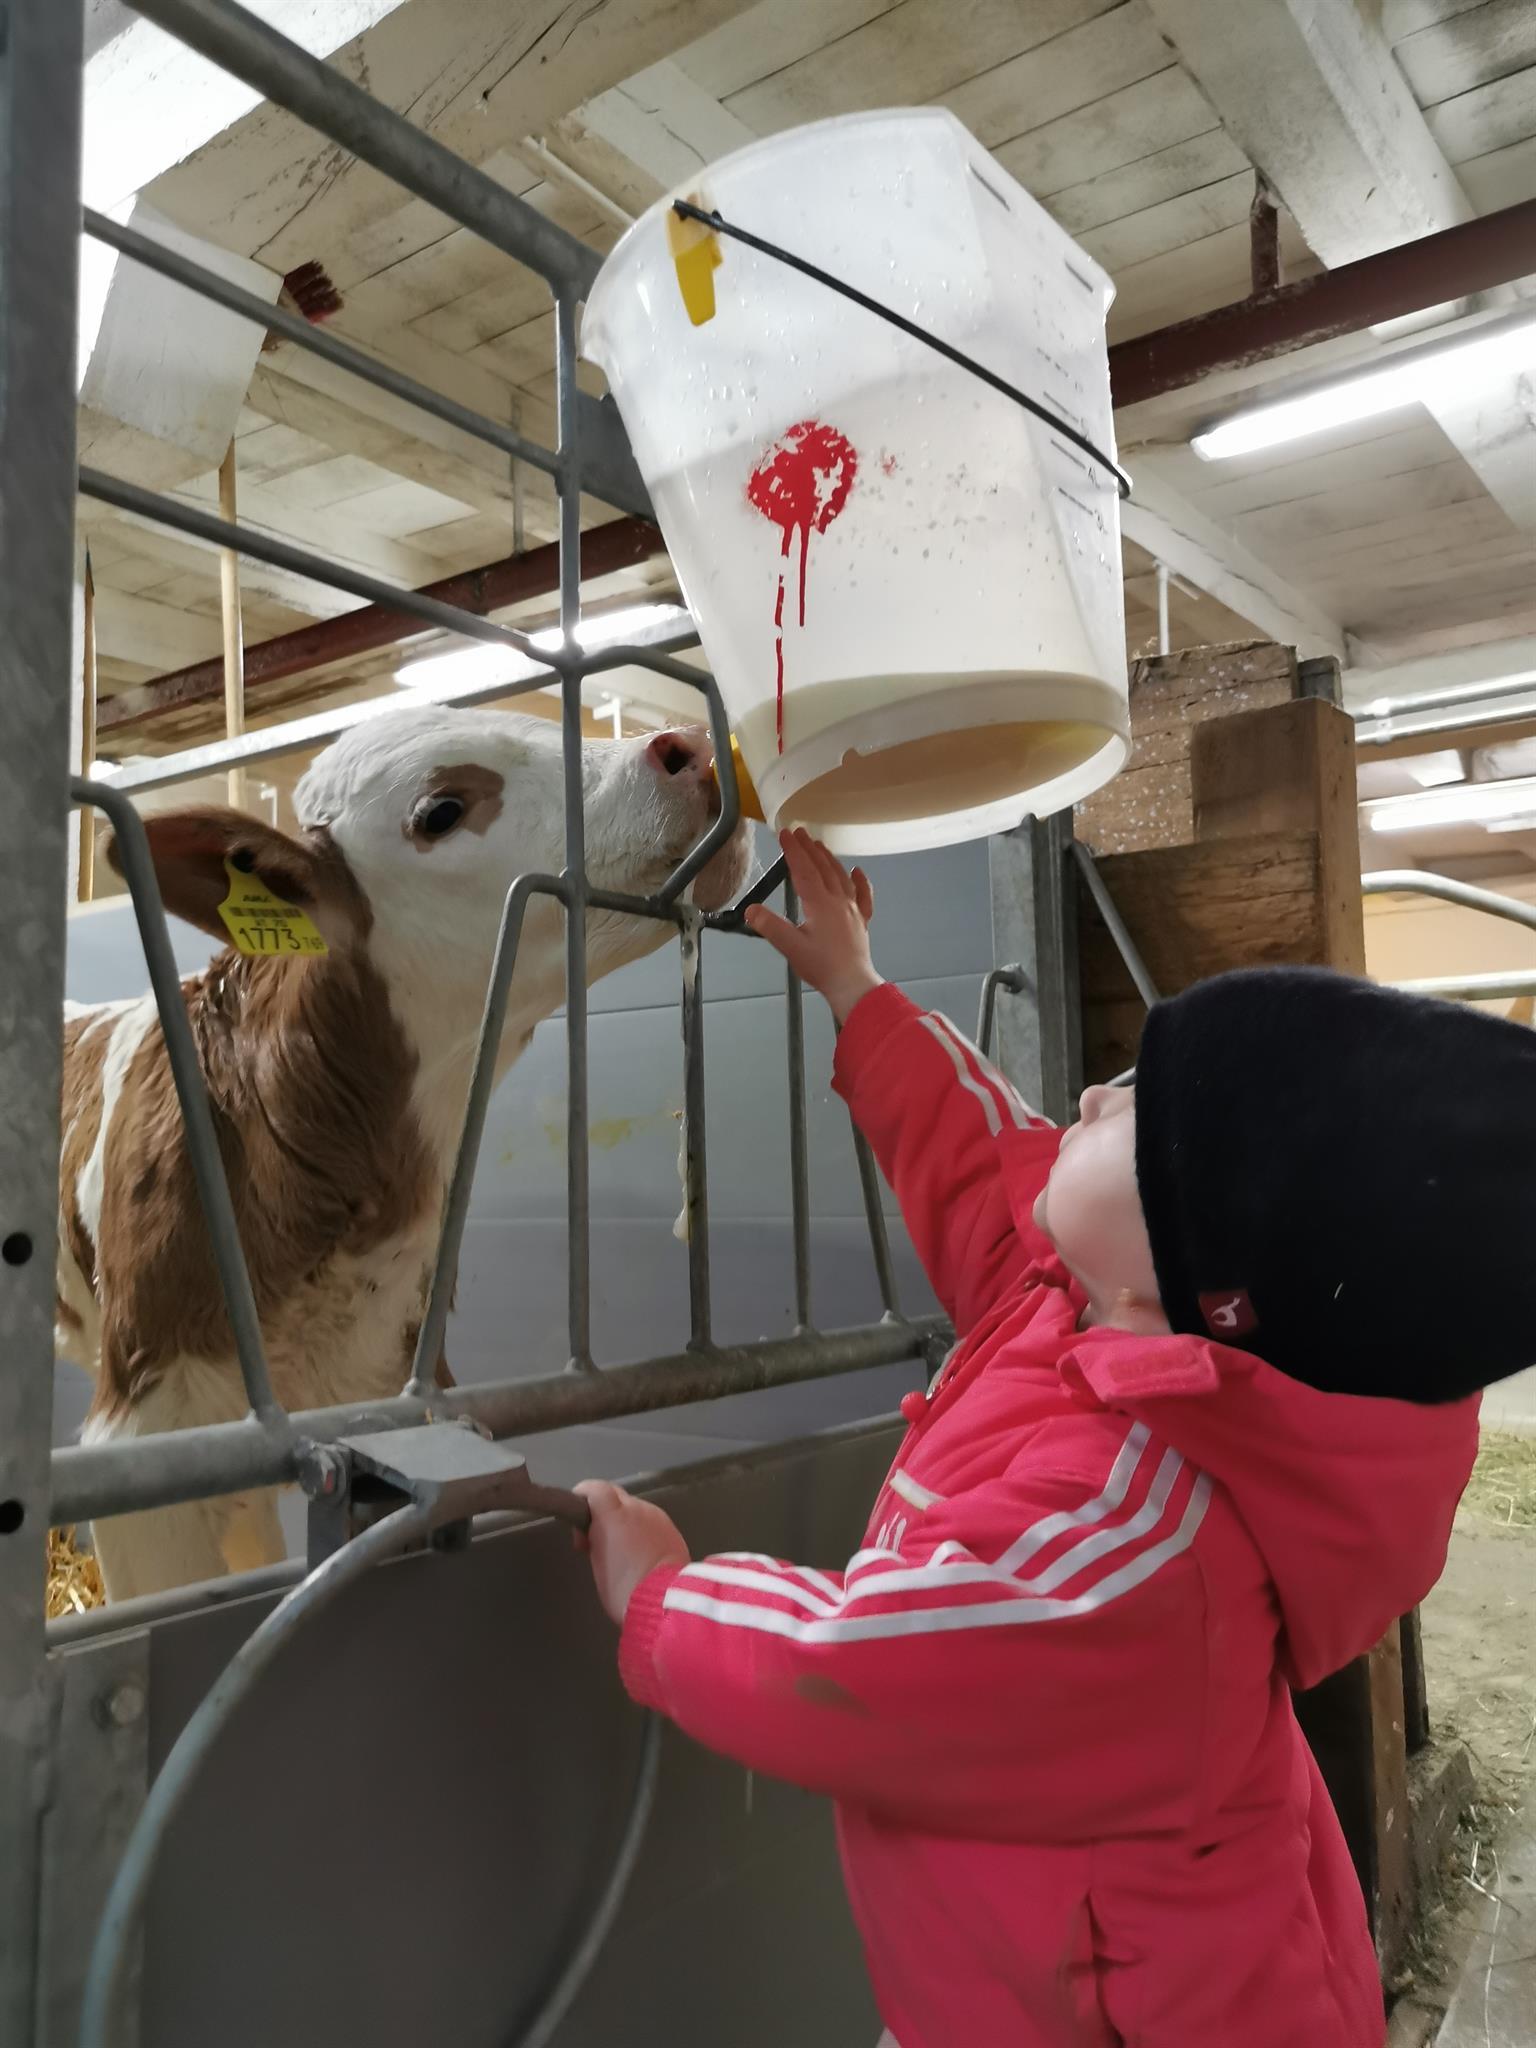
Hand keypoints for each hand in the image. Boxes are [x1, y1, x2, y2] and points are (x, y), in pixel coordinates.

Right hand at [573, 1480, 689, 1625]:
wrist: (665, 1603)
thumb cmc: (623, 1588)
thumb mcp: (598, 1562)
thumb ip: (595, 1538)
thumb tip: (596, 1533)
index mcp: (614, 1514)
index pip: (595, 1488)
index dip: (583, 1496)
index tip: (577, 1519)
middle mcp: (638, 1507)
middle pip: (616, 1495)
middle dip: (603, 1511)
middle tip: (597, 1539)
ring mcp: (659, 1516)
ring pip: (635, 1508)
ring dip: (624, 1521)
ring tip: (622, 1550)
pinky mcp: (673, 1529)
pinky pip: (651, 1521)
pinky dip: (641, 1529)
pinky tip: (641, 1553)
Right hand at [745, 829, 880, 1024]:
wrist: (852, 984)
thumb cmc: (821, 966)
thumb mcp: (790, 947)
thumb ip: (770, 926)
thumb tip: (751, 909)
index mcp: (820, 903)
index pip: (804, 870)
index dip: (793, 850)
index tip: (784, 833)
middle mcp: (838, 900)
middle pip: (823, 868)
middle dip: (810, 849)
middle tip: (800, 832)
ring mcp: (853, 910)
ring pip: (842, 877)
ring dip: (830, 859)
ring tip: (820, 845)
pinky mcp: (862, 922)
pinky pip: (863, 895)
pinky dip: (861, 881)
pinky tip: (858, 871)